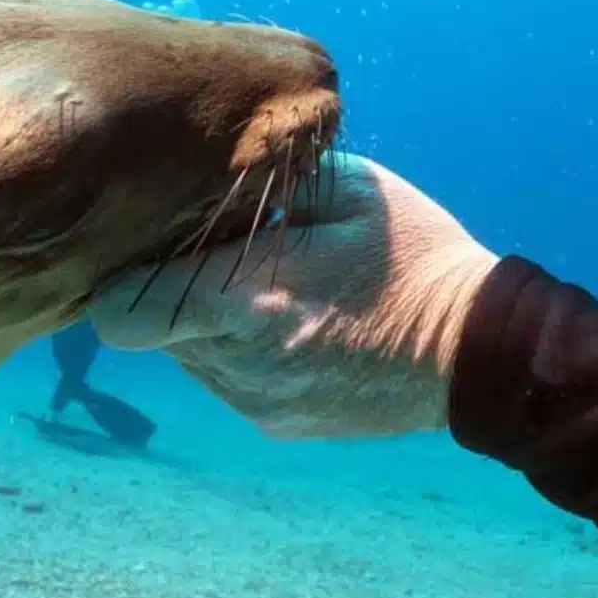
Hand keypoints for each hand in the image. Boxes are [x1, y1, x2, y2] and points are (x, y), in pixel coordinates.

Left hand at [87, 152, 496, 438]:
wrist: (478, 354)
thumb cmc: (414, 256)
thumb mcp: (346, 188)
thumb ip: (262, 182)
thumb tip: (198, 175)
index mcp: (246, 298)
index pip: (119, 310)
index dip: (120, 278)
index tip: (149, 245)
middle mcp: (238, 362)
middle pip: (149, 329)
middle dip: (169, 288)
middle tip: (219, 252)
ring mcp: (255, 401)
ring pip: (184, 355)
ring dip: (203, 320)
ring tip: (267, 285)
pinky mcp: (274, 422)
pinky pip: (224, 379)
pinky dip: (238, 351)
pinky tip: (293, 322)